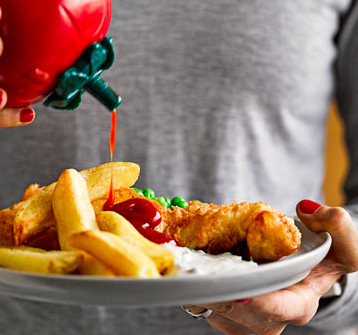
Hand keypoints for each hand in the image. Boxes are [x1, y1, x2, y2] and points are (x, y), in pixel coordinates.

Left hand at [183, 200, 357, 333]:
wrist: (298, 259)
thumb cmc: (321, 251)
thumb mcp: (340, 236)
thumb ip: (336, 223)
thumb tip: (306, 210)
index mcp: (299, 302)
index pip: (282, 310)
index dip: (264, 304)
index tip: (245, 292)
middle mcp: (270, 316)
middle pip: (243, 314)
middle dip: (221, 295)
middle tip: (199, 274)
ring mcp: (245, 316)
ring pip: (218, 312)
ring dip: (201, 293)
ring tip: (187, 269)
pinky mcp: (224, 308)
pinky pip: (204, 305)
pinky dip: (193, 290)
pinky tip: (186, 269)